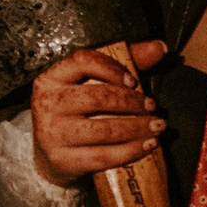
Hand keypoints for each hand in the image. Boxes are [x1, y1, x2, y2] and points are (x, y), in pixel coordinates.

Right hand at [29, 40, 167, 184]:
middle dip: (132, 102)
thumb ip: (125, 62)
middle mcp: (48, 103)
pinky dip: (131, 150)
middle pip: (98, 97)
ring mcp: (53, 133)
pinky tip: (147, 145)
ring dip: (137, 127)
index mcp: (52, 78)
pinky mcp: (63, 160)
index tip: (133, 80)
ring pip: (104, 128)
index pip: (82, 61)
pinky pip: (103, 155)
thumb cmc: (76, 114)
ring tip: (156, 126)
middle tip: (152, 106)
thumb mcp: (92, 85)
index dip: (111, 68)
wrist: (51, 155)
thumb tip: (159, 47)